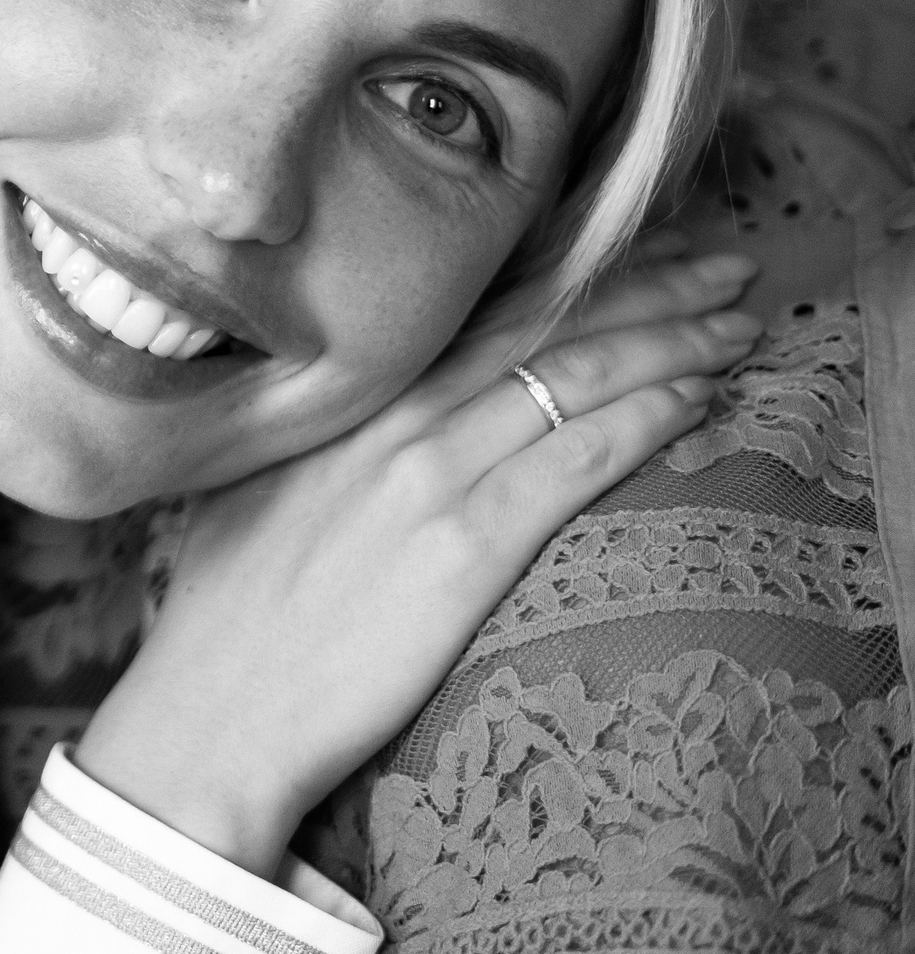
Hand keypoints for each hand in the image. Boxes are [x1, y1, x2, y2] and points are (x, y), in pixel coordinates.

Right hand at [73, 247, 762, 878]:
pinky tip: (698, 399)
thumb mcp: (260, 483)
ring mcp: (426, 476)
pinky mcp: (463, 548)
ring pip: (573, 377)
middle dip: (646, 284)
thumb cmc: (230, 609)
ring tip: (737, 323)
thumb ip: (328, 433)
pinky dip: (647, 420)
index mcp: (342, 395)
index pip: (476, 303)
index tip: (639, 245)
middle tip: (724, 263)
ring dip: (672, 341)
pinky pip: (578, 461)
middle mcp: (388, 415)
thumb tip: (381, 407)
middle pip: (540, 323)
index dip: (569, 268)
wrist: (216, 708)